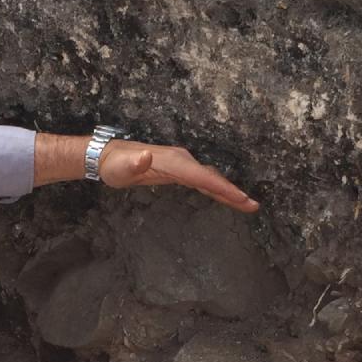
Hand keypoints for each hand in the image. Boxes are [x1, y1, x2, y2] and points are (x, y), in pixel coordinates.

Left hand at [99, 141, 258, 213]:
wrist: (108, 157)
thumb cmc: (114, 165)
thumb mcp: (120, 167)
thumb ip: (134, 164)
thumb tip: (146, 156)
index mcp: (173, 161)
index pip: (202, 176)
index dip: (222, 187)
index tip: (240, 197)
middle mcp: (182, 161)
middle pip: (212, 178)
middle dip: (233, 192)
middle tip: (253, 206)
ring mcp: (181, 166)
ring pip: (210, 180)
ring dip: (229, 192)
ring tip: (247, 205)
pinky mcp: (178, 172)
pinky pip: (202, 182)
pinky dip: (216, 190)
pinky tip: (226, 198)